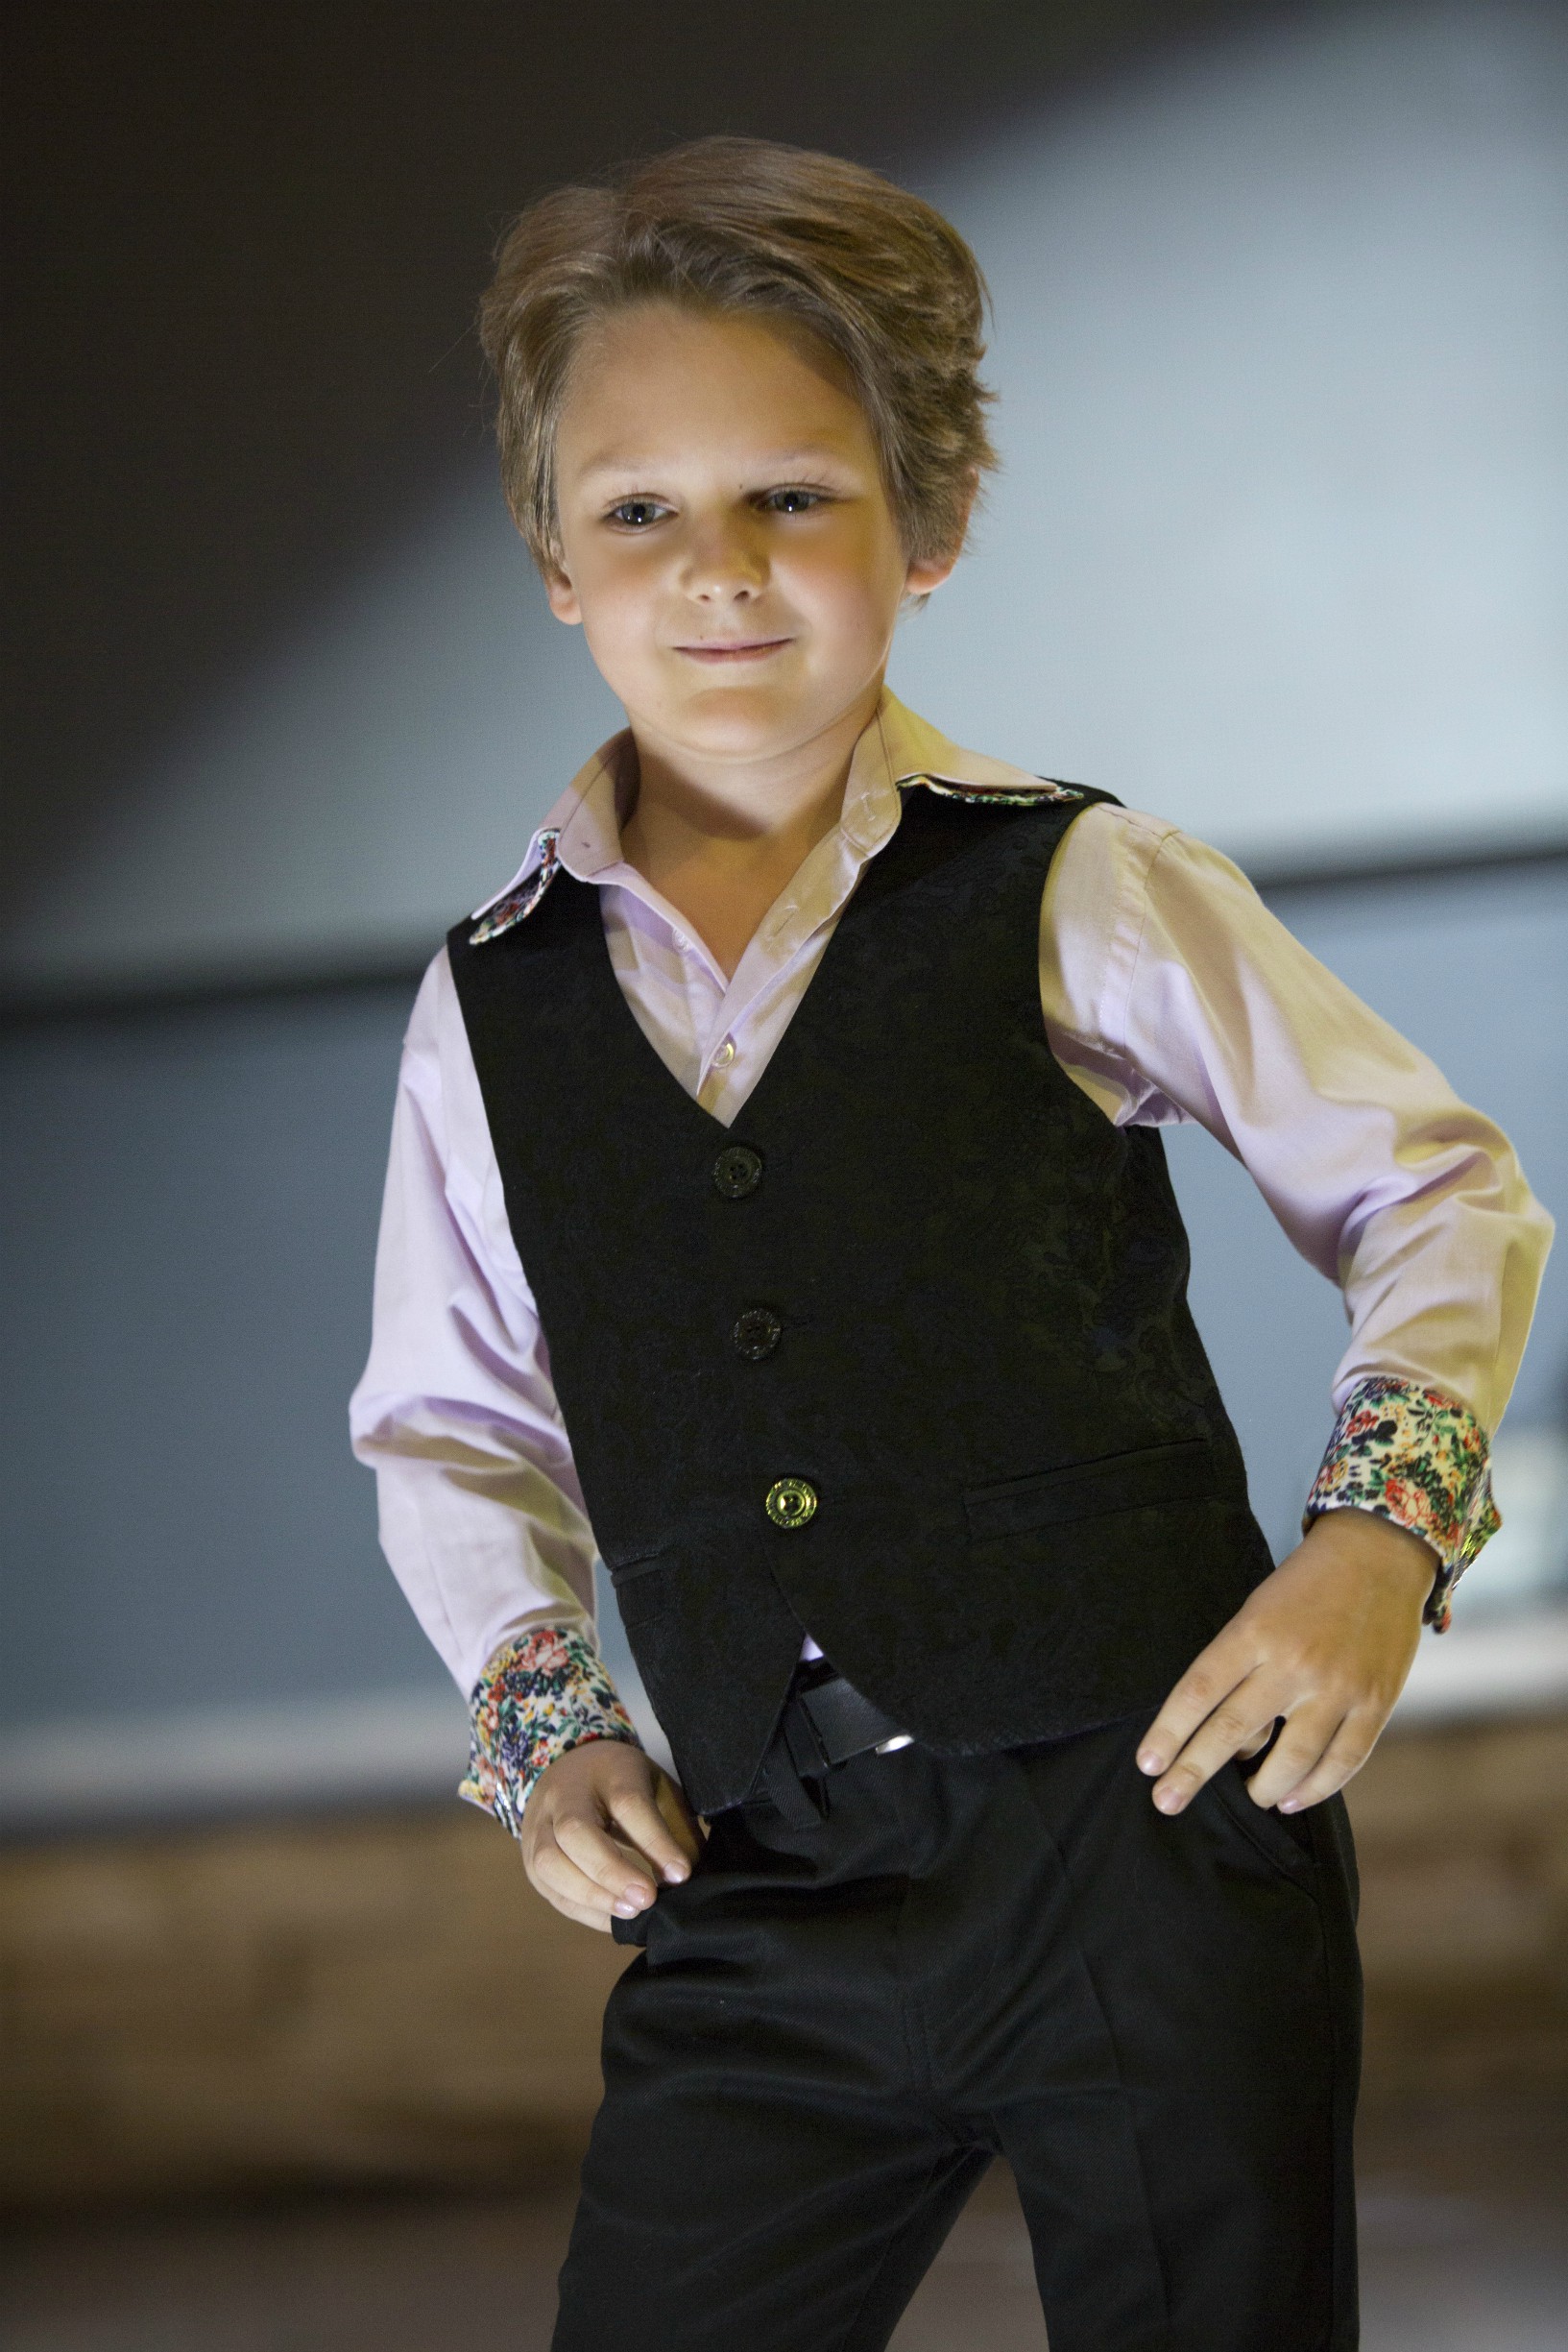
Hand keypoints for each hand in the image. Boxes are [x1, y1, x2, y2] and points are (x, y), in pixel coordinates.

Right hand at [519, 1740, 702, 1931]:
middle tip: (647, 1898)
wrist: (569, 1772)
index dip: (654, 1841)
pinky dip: (583, 1909)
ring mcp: (539, 1826)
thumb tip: (685, 1876)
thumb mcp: (654, 1787)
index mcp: (606, 1769)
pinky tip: (612, 1918)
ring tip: (630, 1912)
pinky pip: (550, 1889)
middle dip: (611, 1870)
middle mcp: (564, 1794)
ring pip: (550, 1863)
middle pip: (575, 1831)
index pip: (627, 1803)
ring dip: (592, 1894)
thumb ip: (673, 1827)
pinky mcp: (530, 1858)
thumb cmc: (623, 1784)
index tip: (680, 1873)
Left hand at [1137, 1510, 1436, 1818]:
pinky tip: (1292, 1800)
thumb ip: (1241, 1669)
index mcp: (1254, 1632)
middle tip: (1167, 1802)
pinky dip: (1315, 1789)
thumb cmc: (1306, 1587)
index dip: (1169, 1732)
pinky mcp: (1376, 1703)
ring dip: (1263, 1790)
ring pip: (1291, 1759)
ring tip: (1248, 1800)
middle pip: (1233, 1730)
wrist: (1380, 1556)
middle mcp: (1293, 1662)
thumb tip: (1233, 1744)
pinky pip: (1342, 1761)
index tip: (1148, 1764)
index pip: (1199, 1691)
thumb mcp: (1259, 1612)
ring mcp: (1337, 1686)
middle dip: (1194, 1772)